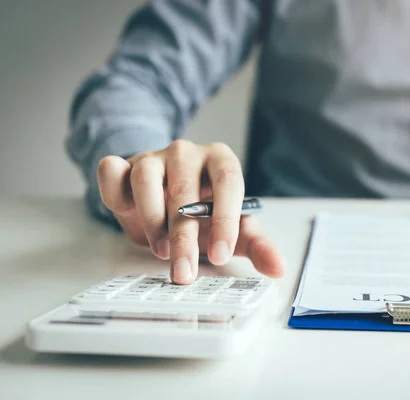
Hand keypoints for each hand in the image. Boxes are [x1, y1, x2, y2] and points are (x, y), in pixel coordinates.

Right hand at [96, 140, 284, 283]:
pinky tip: (124, 212)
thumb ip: (257, 245)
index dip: (225, 219)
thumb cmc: (203, 212)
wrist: (166, 198)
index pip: (229, 183)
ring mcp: (152, 156)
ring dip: (151, 219)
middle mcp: (187, 153)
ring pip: (147, 178)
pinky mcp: (123, 164)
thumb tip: (279, 268)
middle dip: (184, 236)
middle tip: (184, 271)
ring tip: (160, 251)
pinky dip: (113, 190)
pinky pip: (112, 170)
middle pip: (185, 189)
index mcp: (221, 161)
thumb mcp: (234, 229)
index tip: (221, 255)